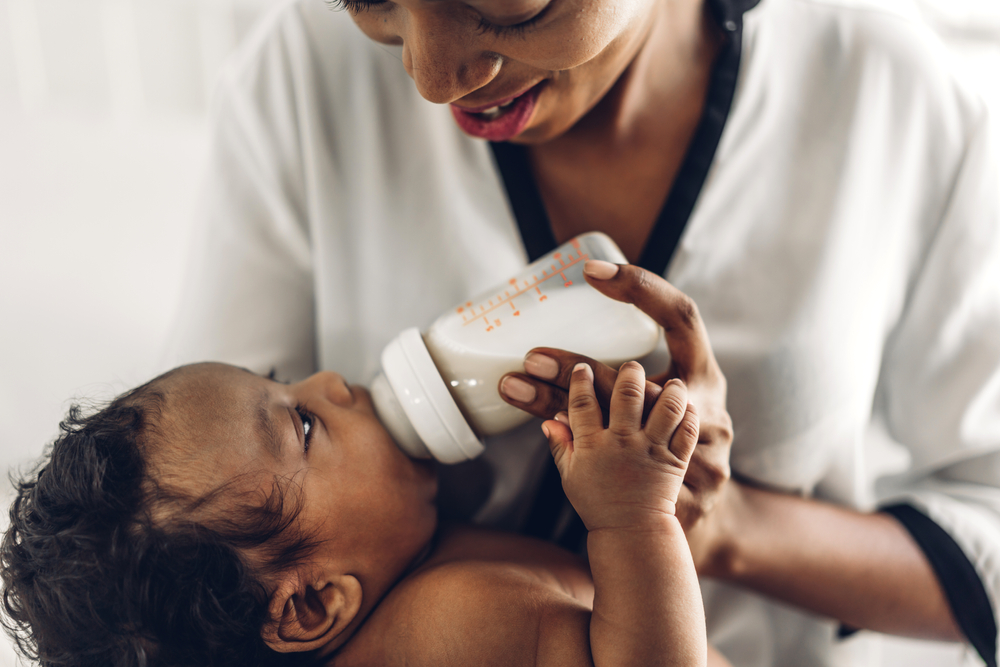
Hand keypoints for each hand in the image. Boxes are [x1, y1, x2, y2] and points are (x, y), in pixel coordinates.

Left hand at [499, 262, 732, 533]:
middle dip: (576, 367)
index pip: (681, 317)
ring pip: (618, 421)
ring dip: (559, 404)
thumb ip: (628, 381)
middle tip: (531, 356)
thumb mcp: (666, 405)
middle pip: (635, 378)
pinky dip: (576, 447)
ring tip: (516, 387)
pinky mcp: (678, 492)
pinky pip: (616, 465)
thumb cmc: (673, 447)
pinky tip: (548, 433)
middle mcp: (707, 409)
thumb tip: (556, 351)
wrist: (708, 523)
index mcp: (704, 376)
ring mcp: (697, 452)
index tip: (591, 271)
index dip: (641, 288)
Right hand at [542, 361, 698, 531]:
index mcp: (593, 445)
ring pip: (665, 407)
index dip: (579, 380)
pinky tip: (686, 407)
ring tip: (670, 383)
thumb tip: (548, 420)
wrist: (631, 532)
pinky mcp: (674, 460)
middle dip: (629, 374)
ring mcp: (651, 450)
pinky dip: (689, 415)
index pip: (582, 402)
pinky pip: (687, 430)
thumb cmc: (599, 505)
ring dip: (669, 390)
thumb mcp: (571, 476)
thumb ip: (561, 445)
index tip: (582, 369)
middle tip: (631, 368)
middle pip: (626, 394)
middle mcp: (622, 443)